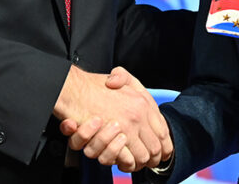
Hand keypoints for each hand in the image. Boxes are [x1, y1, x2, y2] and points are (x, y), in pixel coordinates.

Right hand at [55, 66, 170, 171]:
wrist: (74, 90)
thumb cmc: (94, 85)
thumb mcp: (119, 76)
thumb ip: (126, 78)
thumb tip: (129, 90)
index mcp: (144, 103)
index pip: (163, 131)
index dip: (164, 146)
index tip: (161, 153)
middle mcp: (138, 116)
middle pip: (155, 148)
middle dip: (152, 159)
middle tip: (147, 161)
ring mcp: (126, 129)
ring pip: (141, 157)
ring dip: (137, 162)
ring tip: (133, 162)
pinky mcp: (113, 140)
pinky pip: (126, 160)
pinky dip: (124, 162)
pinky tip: (122, 159)